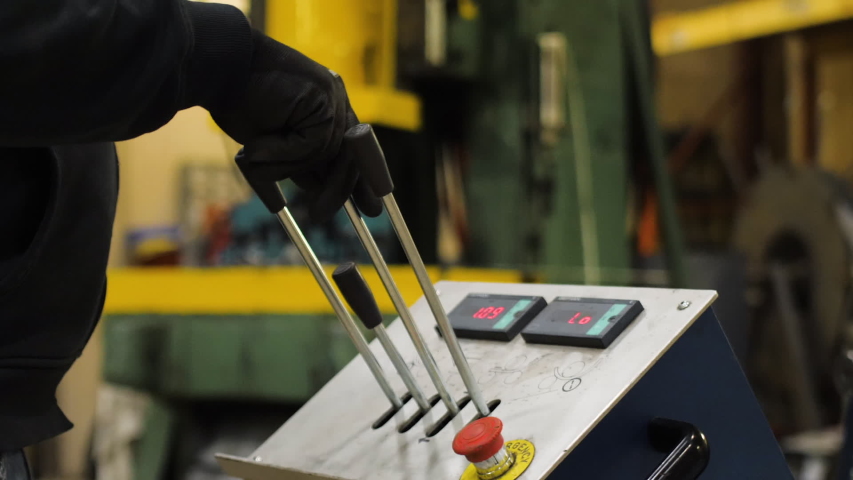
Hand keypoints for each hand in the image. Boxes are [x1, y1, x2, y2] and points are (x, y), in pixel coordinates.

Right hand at [208, 29, 381, 220]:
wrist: (217, 69)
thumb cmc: (237, 104)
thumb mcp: (273, 145)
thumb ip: (299, 163)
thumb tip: (319, 192)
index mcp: (326, 111)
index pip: (350, 152)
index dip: (361, 180)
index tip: (371, 208)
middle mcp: (335, 102)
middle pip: (350, 155)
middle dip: (340, 188)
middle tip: (321, 215)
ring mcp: (333, 96)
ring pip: (326, 153)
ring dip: (286, 165)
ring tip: (254, 158)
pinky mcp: (325, 95)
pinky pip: (313, 143)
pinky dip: (282, 152)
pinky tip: (255, 147)